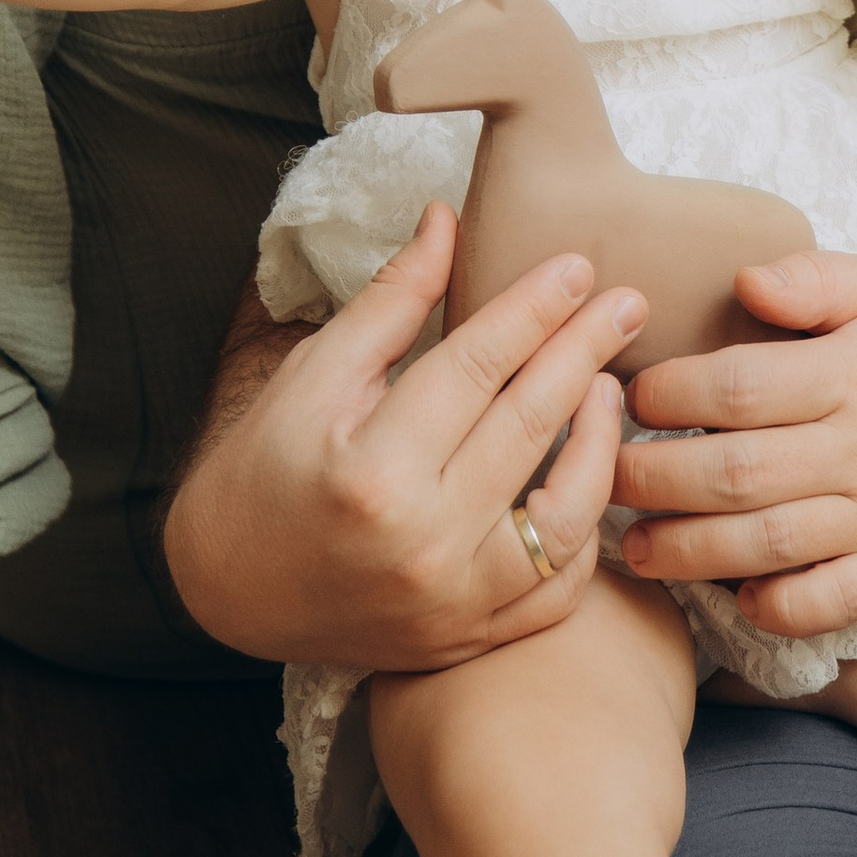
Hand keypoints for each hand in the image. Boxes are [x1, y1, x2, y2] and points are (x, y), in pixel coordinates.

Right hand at [163, 203, 649, 674]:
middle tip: (628, 302)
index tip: (575, 266)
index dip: (533, 309)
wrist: (228, 589)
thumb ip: (391, 300)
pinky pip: (558, 589)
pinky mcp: (468, 638)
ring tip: (609, 387)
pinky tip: (591, 475)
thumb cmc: (264, 468)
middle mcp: (420, 542)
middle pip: (529, 427)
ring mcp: (451, 602)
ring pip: (566, 515)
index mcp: (372, 468)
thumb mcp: (314, 374)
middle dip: (586, 352)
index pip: (477, 365)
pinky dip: (584, 531)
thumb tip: (448, 218)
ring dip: (602, 444)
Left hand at [611, 252, 856, 635]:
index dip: (673, 395)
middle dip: (657, 479)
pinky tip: (728, 594)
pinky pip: (824, 604)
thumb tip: (745, 282)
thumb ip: (814, 278)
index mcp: (854, 376)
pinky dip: (773, 606)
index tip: (633, 396)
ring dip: (690, 551)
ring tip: (635, 548)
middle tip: (603, 476)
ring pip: (770, 545)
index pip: (743, 387)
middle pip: (740, 473)